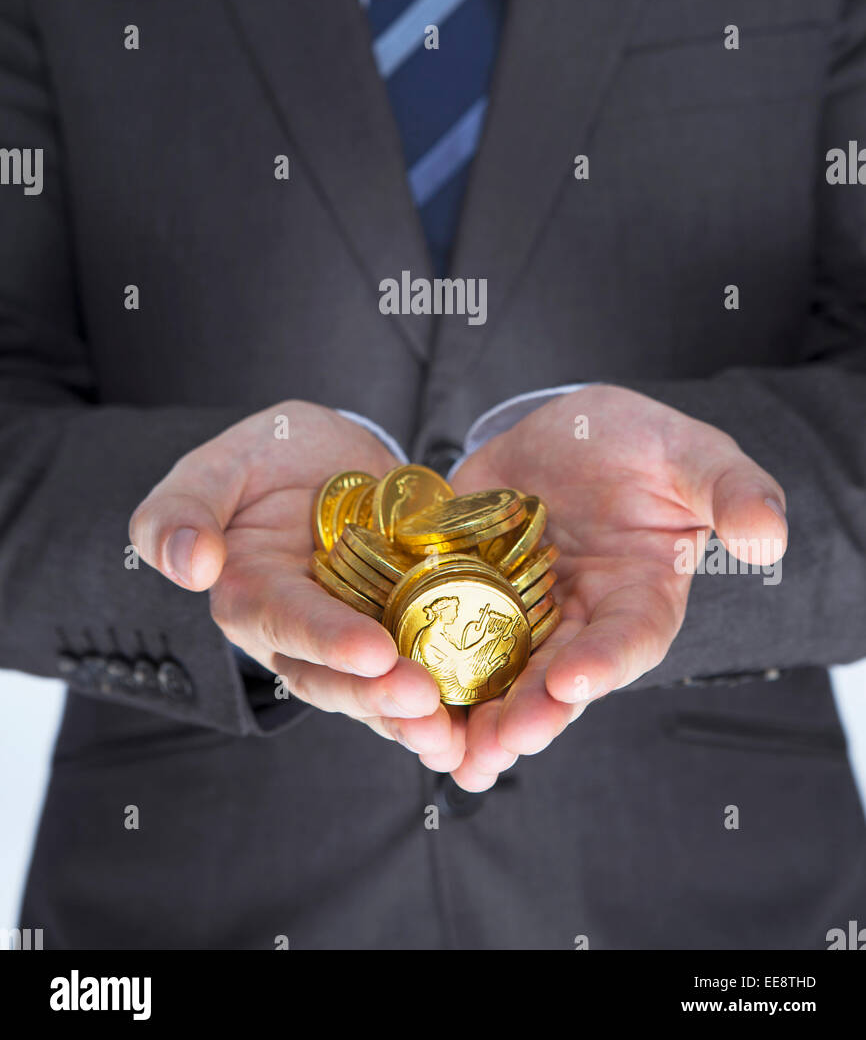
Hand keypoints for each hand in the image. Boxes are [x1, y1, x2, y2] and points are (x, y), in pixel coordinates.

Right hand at [130, 401, 463, 770]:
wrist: (331, 458)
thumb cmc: (264, 457)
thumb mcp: (216, 466)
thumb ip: (182, 510)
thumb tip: (188, 566)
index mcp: (252, 596)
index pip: (287, 623)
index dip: (328, 640)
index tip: (374, 651)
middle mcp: (302, 636)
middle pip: (336, 679)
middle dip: (380, 696)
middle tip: (426, 703)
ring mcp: (354, 642)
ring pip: (380, 695)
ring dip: (417, 720)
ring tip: (457, 737)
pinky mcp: (402, 636)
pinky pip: (426, 675)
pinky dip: (454, 703)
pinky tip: (488, 724)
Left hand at [447, 385, 787, 790]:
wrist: (570, 430)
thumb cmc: (645, 443)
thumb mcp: (694, 455)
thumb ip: (733, 492)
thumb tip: (770, 537)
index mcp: (642, 597)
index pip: (630, 640)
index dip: (604, 664)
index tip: (571, 681)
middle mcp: (581, 621)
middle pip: (557, 681)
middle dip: (529, 715)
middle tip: (497, 746)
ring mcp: (523, 613)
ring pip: (498, 676)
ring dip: (474, 716)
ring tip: (448, 753)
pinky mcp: (469, 592)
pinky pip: (444, 633)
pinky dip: (423, 666)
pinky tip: (395, 696)